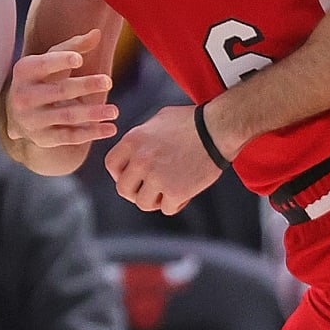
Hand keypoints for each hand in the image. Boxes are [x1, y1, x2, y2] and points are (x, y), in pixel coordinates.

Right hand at [4, 30, 116, 150]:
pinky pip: (70, 137)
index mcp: (25, 71)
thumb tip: (97, 33)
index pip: (43, 65)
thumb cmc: (41, 79)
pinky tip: (111, 128)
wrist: (18, 115)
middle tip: (109, 81)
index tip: (80, 59)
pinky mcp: (43, 138)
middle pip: (59, 91)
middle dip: (85, 86)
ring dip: (92, 113)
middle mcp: (24, 96)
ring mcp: (32, 120)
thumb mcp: (50, 60)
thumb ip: (73, 46)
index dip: (60, 61)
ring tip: (114, 111)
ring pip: (67, 116)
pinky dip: (92, 133)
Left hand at [104, 103, 224, 215]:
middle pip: (124, 189)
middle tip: (150, 190)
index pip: (111, 166)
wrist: (217, 128)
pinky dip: (176, 204)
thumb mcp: (157, 120)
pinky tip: (185, 194)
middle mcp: (141, 160)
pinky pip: (167, 209)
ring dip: (155, 200)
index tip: (133, 176)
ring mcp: (157, 178)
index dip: (120, 174)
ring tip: (168, 192)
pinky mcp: (176, 191)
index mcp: (132, 141)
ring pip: (143, 203)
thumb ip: (141, 138)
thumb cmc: (191, 121)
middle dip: (136, 192)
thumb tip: (133, 152)